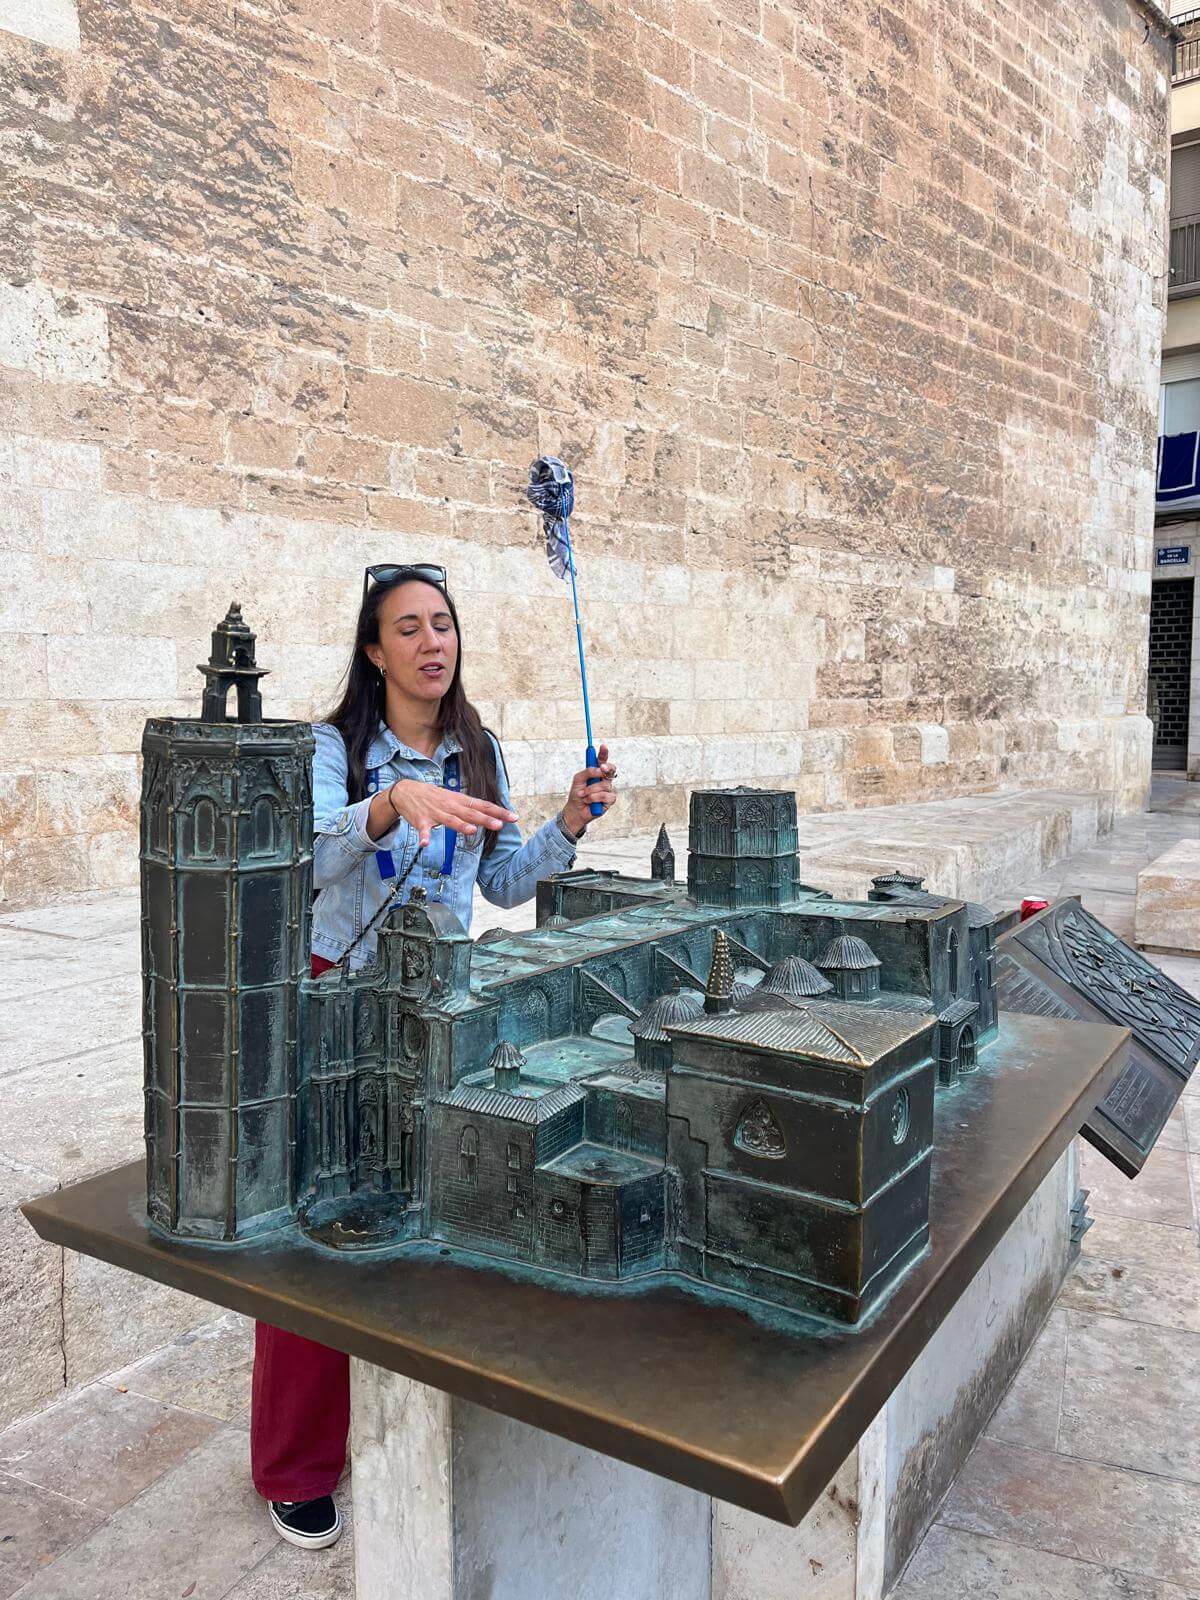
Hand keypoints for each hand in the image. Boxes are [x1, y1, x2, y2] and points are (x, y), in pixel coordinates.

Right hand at [381, 779, 516, 848]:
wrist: (406, 791)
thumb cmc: (434, 797)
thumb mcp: (454, 798)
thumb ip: (470, 808)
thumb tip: (491, 814)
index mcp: (460, 801)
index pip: (483, 805)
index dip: (498, 812)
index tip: (514, 817)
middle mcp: (451, 806)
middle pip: (471, 813)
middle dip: (486, 820)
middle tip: (500, 825)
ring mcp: (436, 813)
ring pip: (451, 820)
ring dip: (461, 826)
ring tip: (472, 831)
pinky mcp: (422, 821)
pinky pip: (423, 831)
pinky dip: (424, 837)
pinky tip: (425, 843)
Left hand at [562, 743, 616, 835]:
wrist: (575, 810)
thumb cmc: (577, 794)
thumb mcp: (578, 779)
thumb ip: (588, 772)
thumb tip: (599, 769)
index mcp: (597, 772)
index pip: (602, 760)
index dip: (604, 753)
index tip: (603, 746)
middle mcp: (604, 779)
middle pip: (611, 769)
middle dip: (606, 768)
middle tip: (601, 768)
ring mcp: (609, 789)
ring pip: (605, 784)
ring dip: (591, 790)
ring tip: (583, 795)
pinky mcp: (610, 799)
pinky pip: (605, 795)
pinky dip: (594, 798)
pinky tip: (588, 801)